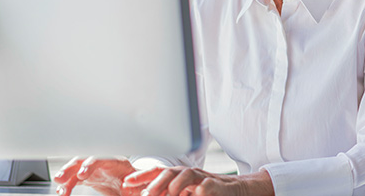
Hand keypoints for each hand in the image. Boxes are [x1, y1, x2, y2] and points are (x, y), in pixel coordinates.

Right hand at [54, 157, 137, 195]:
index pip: (103, 158)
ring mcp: (95, 169)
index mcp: (119, 162)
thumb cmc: (140, 183)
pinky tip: (62, 191)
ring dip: (66, 176)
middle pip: (85, 160)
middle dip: (71, 168)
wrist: (137, 184)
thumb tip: (127, 186)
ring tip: (59, 187)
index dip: (90, 164)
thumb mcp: (139, 185)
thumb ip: (133, 186)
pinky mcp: (89, 177)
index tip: (82, 174)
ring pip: (77, 169)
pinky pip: (75, 179)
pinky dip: (67, 184)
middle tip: (60, 178)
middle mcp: (104, 162)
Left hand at [123, 168, 273, 195]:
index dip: (142, 176)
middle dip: (157, 181)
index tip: (126, 183)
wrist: (238, 191)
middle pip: (170, 170)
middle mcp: (190, 174)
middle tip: (147, 195)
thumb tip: (147, 193)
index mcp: (179, 176)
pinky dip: (199, 190)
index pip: (158, 171)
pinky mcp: (217, 186)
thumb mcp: (185, 192)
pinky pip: (206, 186)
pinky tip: (195, 194)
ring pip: (187, 174)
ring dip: (176, 184)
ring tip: (171, 194)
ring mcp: (204, 178)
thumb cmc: (209, 193)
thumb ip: (170, 192)